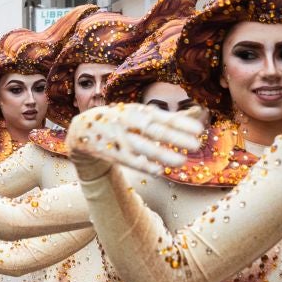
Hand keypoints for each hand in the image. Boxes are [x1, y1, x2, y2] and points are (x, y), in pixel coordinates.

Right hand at [66, 103, 203, 180]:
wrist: (82, 129)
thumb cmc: (118, 120)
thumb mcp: (136, 113)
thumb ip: (161, 117)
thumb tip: (192, 115)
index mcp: (137, 111)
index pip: (163, 117)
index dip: (181, 123)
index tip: (200, 130)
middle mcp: (128, 122)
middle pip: (155, 131)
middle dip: (176, 138)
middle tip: (196, 145)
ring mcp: (118, 138)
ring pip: (143, 147)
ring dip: (163, 154)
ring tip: (181, 161)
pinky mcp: (110, 152)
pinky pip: (129, 160)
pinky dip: (144, 165)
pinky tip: (158, 170)